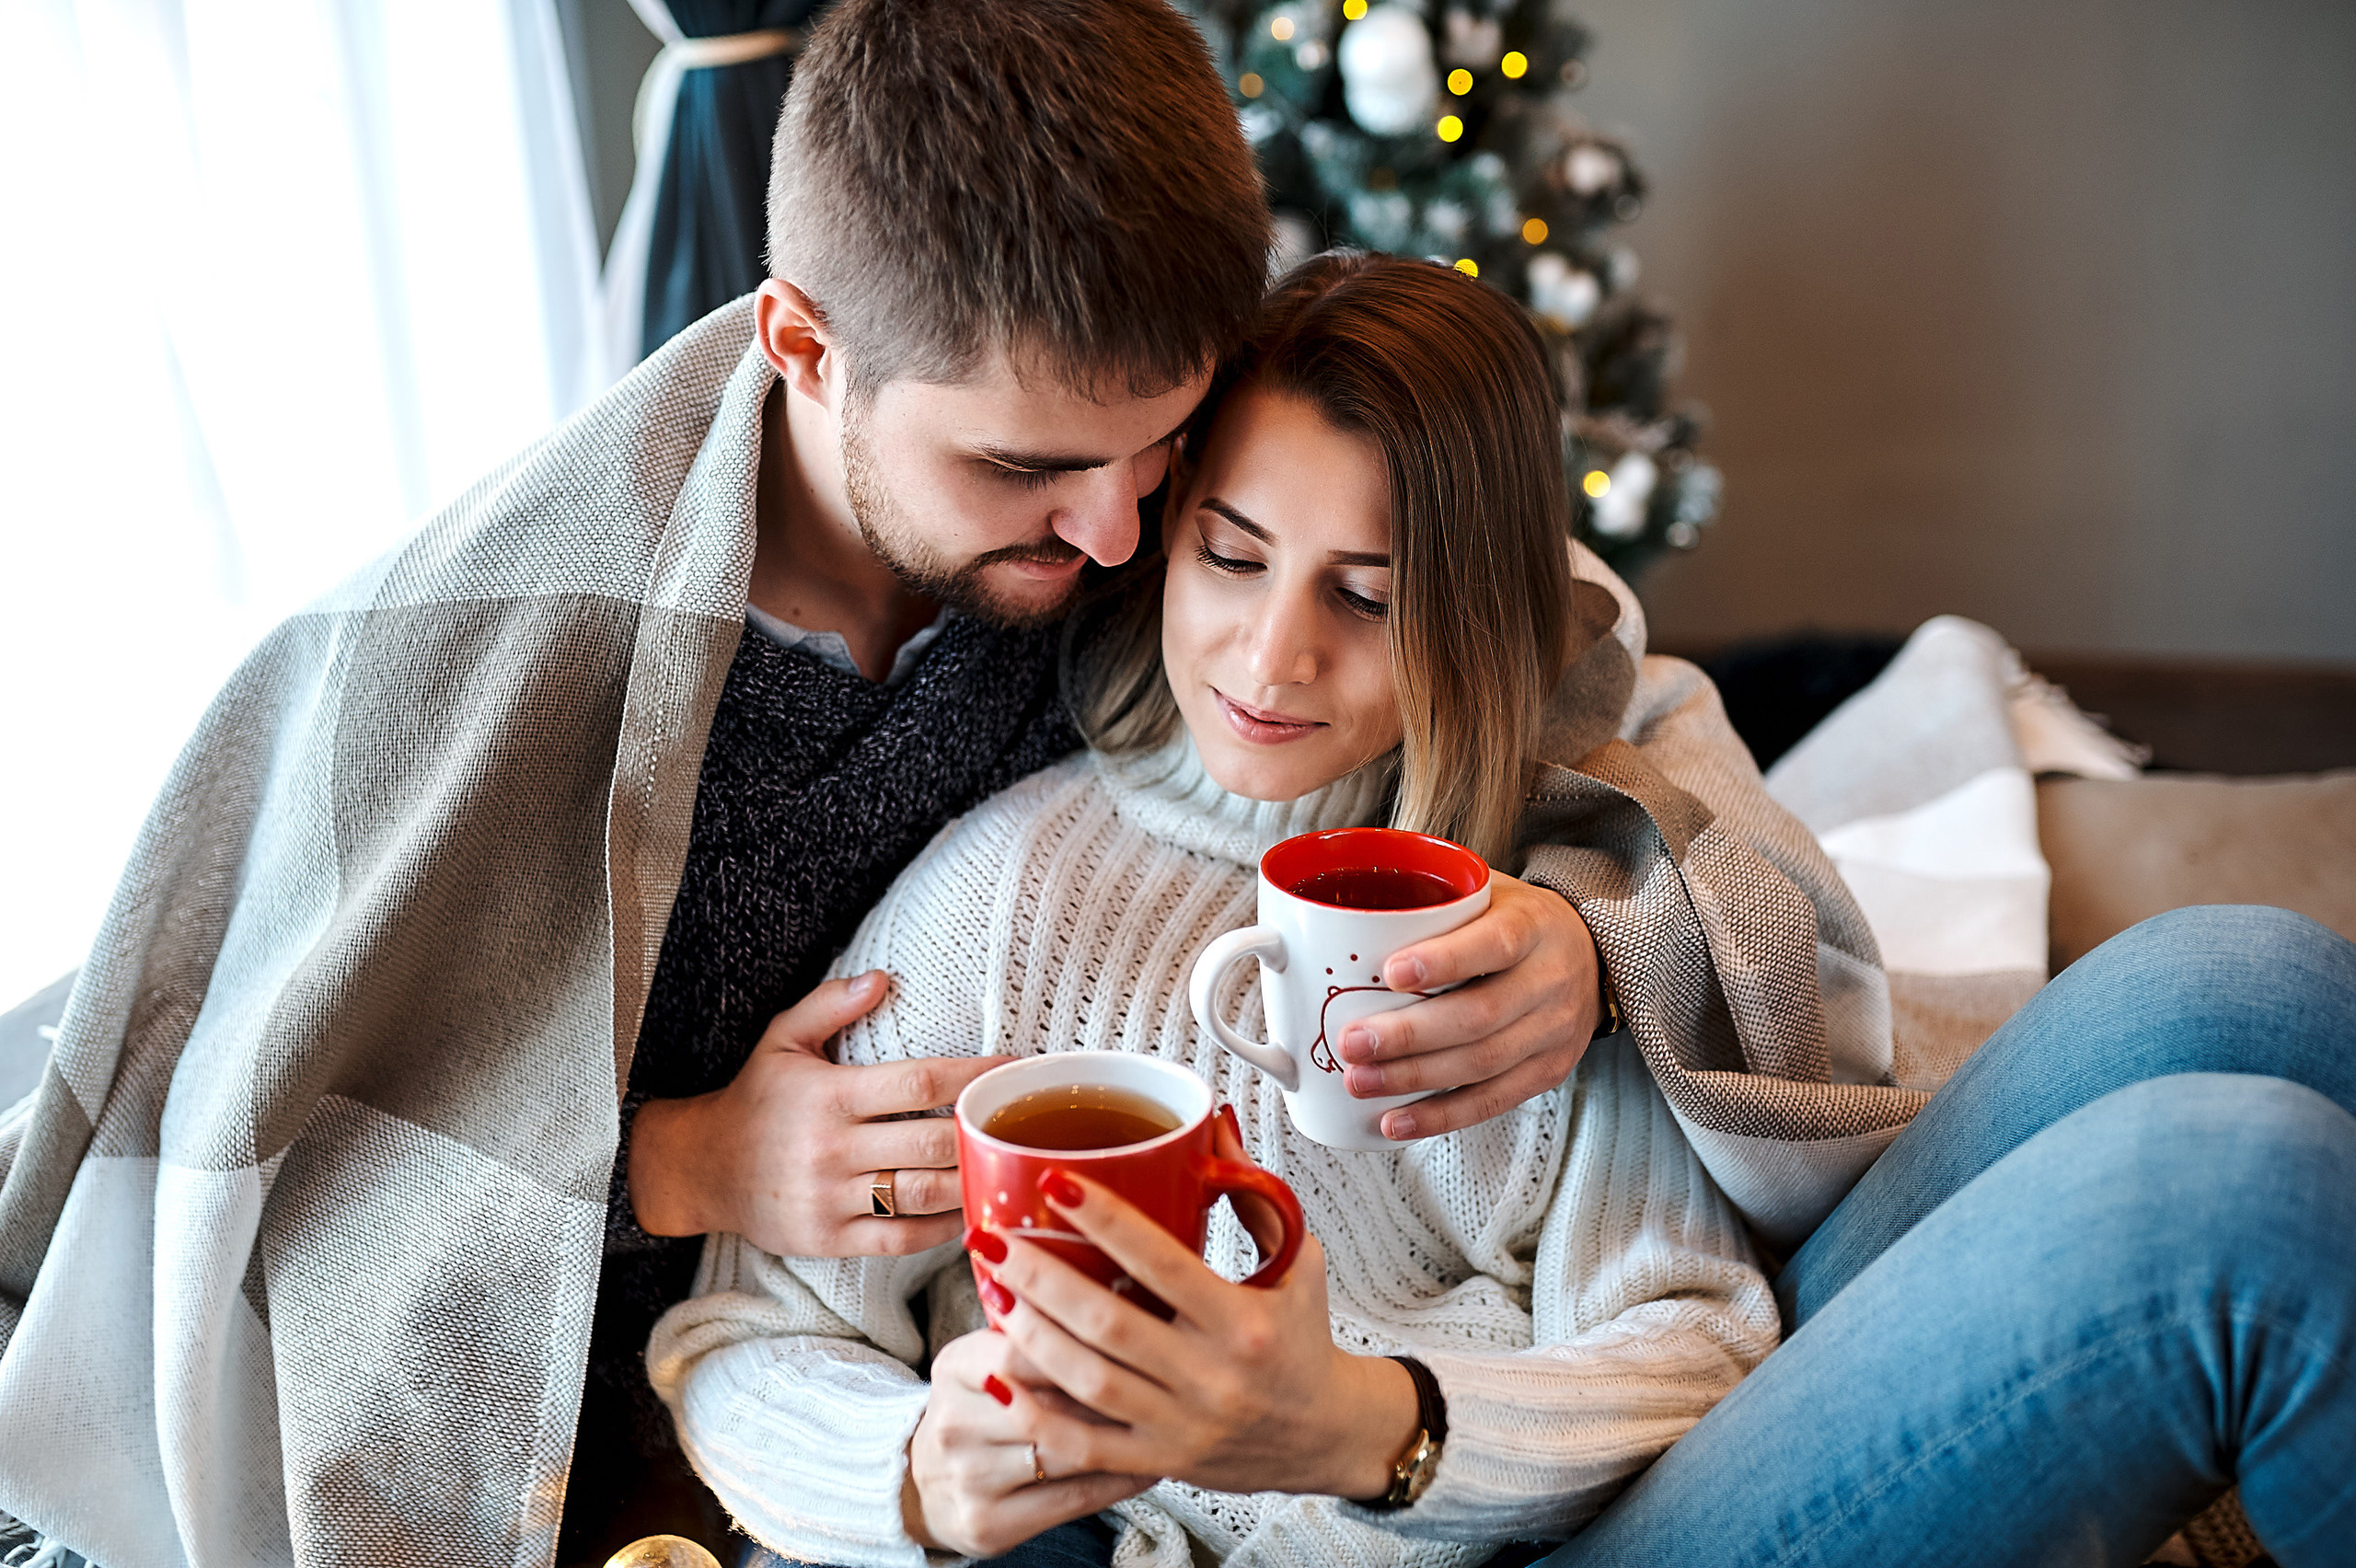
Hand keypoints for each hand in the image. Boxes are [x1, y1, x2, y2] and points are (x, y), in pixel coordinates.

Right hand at [626, 970, 1010, 1255]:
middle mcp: (831, 1148)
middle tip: (1022, 1122)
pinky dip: (941, 1228)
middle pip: (930, 1143)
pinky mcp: (828, 1239)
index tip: (1012, 1069)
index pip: (918, 1084)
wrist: (701, 1168)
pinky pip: (899, 1239)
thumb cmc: (755, 1098)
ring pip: (921, 1195)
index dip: (972, 1077)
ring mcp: (830, 1199)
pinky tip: (969, 1209)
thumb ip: (830, 1004)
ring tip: (1007, 1164)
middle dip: (982, 1132)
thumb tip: (882, 977)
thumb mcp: (782, 1039)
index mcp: (830, 1095)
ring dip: (971, 1181)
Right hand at [905, 1329, 1155, 1556]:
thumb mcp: (987, 1355)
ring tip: (1169, 1417)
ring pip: (1066, 1452)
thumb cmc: (981, 1406)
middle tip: (1166, 1376)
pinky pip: (1071, 1500)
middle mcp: (953, 1423)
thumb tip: (1113, 1276)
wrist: (925, 1481)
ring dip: (1123, 1437)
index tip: (1135, 1328)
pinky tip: (1151, 1463)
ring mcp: (968, 1477)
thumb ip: (1034, 1323)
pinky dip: (1118, 1480)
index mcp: (954, 1368)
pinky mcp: (987, 1523)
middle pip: (1049, 1402)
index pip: (1024, 1346)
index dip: (1082, 1339)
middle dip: (1112, 1391)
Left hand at [972, 1122, 1418, 1500]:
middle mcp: (1211, 1377)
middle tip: (991, 1237)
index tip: (1056, 1184)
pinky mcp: (1160, 1461)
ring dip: (1030, 1334)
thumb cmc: (1303, 1340)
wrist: (1324, 1435)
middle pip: (1108, 1322)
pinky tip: (1000, 1378)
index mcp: (1243, 1321)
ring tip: (991, 1289)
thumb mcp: (1297, 1261)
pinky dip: (1037, 1415)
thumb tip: (1213, 1123)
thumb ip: (1251, 1192)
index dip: (1105, 1222)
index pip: (1163, 1263)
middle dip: (1040, 1276)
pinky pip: (1086, 1447)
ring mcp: (1182, 1425)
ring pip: (1088, 1382)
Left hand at [1338, 872, 1601, 1139]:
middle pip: (1479, 1015)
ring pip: (1481, 1064)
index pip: (1494, 944)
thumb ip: (1433, 901)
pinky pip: (1490, 1101)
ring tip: (1360, 1080)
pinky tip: (1396, 1120)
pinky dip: (1438, 1115)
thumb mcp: (1486, 892)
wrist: (1590, 956)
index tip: (1391, 972)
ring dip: (1413, 1078)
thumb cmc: (1516, 921)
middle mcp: (1550, 981)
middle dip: (1408, 1036)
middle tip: (1352, 1042)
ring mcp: (1553, 1032)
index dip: (1443, 961)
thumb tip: (1343, 917)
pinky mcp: (1546, 1073)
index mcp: (1533, 927)